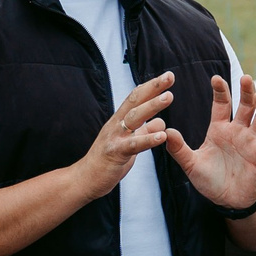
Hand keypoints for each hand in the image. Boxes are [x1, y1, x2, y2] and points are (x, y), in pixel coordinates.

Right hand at [73, 74, 173, 197]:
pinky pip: (133, 145)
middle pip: (135, 100)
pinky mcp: (115, 153)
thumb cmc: (107, 160)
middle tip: (170, 76)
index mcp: (120, 120)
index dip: (152, 86)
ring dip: (152, 106)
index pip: (136, 97)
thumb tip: (161, 121)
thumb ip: (145, 131)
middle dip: (153, 87)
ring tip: (169, 97)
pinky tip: (163, 136)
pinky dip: (148, 139)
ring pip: (134, 117)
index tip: (168, 75)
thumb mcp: (129, 142)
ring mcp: (115, 137)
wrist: (85, 179)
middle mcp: (116, 124)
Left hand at [165, 74, 255, 208]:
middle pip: (245, 106)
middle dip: (246, 91)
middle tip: (246, 78)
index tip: (216, 78)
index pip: (222, 104)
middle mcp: (237, 131)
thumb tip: (164, 131)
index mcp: (219, 129)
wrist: (226, 200)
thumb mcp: (191, 164)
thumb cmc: (209, 180)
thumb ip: (178, 149)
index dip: (220, 91)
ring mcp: (251, 142)